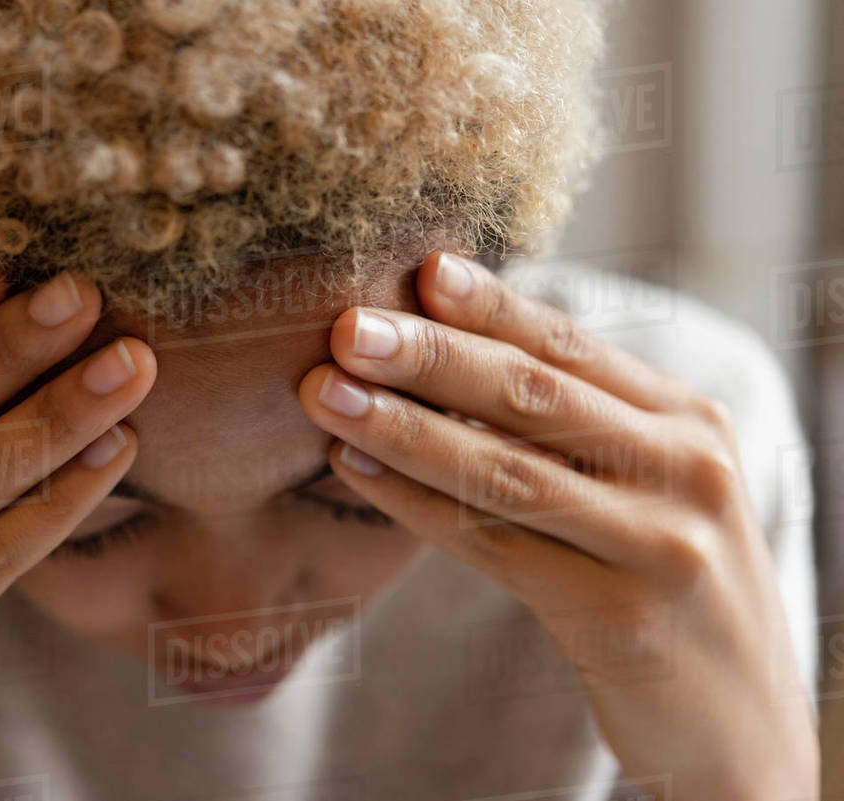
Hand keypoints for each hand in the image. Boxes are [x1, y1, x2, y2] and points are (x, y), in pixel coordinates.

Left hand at [299, 252, 818, 799]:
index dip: (492, 305)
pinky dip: (418, 505)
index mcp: (688, 421)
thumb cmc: (671, 585)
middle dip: (431, 356)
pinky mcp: (622, 615)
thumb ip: (580, 426)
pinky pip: (496, 546)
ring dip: (405, 427)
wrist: (741, 721)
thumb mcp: (651, 488)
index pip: (573, 346)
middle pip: (535, 395)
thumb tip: (449, 361)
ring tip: (328, 394)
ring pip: (507, 468)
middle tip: (347, 328)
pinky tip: (360, 470)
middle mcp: (685, 468)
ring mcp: (660, 541)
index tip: (421, 268)